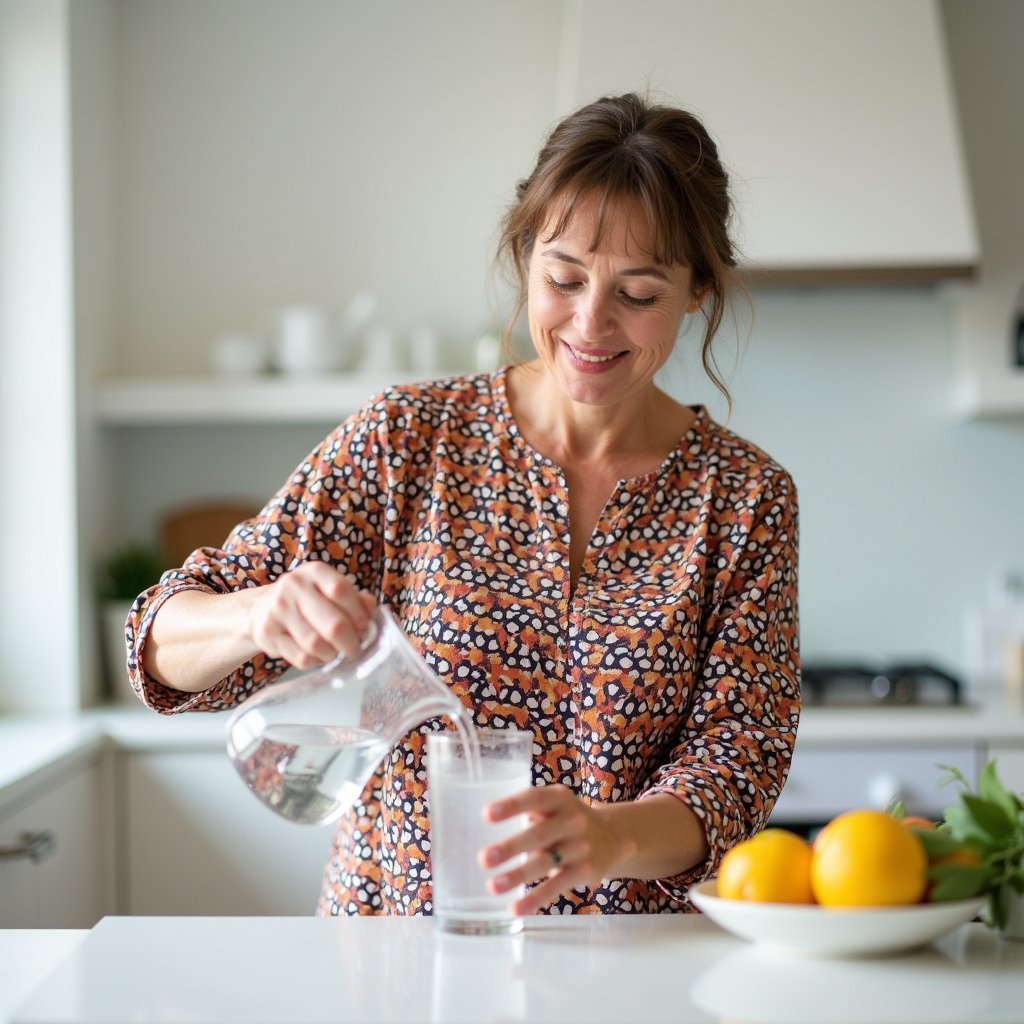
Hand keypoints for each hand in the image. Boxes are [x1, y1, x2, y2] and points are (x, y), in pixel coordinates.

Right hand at [247, 562, 376, 667]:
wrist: (261, 608)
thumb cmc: (307, 600)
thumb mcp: (329, 589)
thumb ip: (354, 598)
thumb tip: (371, 609)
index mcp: (315, 572)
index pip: (341, 591)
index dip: (358, 613)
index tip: (364, 626)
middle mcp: (294, 586)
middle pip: (333, 624)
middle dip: (351, 641)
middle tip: (354, 648)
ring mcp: (278, 610)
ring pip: (317, 644)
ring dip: (332, 653)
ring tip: (335, 652)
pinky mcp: (267, 633)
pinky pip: (301, 657)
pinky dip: (315, 661)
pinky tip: (317, 656)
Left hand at [478, 784, 638, 915]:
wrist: (614, 835)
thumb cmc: (568, 820)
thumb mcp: (554, 806)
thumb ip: (530, 815)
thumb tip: (495, 836)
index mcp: (559, 798)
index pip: (534, 799)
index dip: (511, 806)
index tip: (486, 815)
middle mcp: (572, 820)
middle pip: (538, 835)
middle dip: (510, 847)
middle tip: (483, 859)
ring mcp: (580, 846)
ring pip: (545, 862)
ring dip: (518, 875)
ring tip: (493, 886)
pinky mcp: (584, 871)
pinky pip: (556, 886)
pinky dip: (535, 899)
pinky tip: (516, 908)